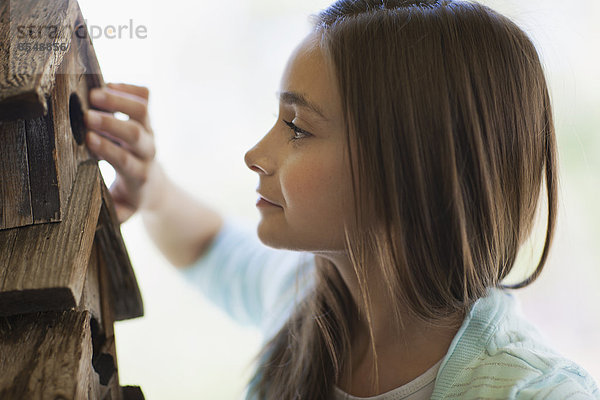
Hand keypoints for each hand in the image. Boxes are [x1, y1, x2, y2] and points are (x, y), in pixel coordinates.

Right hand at [84, 82, 158, 223]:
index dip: (108, 149)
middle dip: (112, 124)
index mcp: (139, 175)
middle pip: (136, 134)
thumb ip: (115, 214)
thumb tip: (104, 216)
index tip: (88, 139)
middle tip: (87, 115)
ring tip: (94, 94)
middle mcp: (148, 151)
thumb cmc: (129, 196)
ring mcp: (150, 132)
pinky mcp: (148, 118)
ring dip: (119, 100)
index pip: (125, 160)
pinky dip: (129, 88)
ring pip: (142, 111)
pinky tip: (108, 84)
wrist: (153, 186)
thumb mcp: (122, 210)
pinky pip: (145, 98)